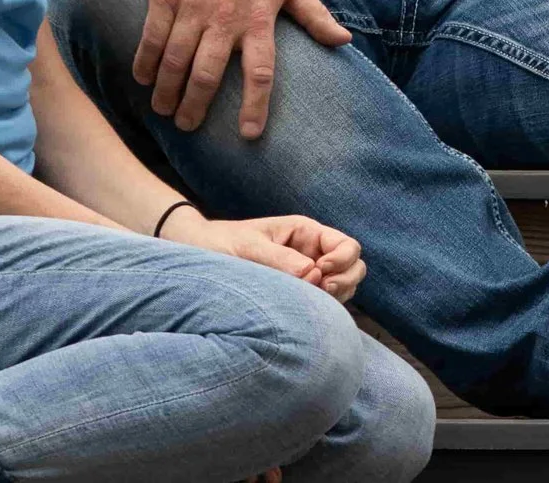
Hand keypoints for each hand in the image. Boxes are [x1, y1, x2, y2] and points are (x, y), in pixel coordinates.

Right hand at [134, 0, 349, 138]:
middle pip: (209, 73)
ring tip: (164, 111)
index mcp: (258, 17)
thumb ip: (315, 16)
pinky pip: (151, 37)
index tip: (249, 135)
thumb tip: (344, 41)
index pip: (261, 70)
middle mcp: (224, 17)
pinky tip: (143, 81)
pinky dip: (145, 63)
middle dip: (196, 105)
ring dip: (168, 91)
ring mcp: (192, 7)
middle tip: (188, 127)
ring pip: (176, 60)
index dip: (256, 104)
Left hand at [165, 210, 366, 303]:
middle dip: (345, 280)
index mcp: (305, 234)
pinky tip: (305, 315)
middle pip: (353, 267)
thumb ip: (279, 259)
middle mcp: (312, 254)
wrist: (195, 255)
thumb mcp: (249, 247)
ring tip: (310, 304)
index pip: (346, 245)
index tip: (320, 272)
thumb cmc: (220, 244)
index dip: (342, 260)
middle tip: (322, 290)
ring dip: (336, 297)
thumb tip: (312, 275)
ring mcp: (307, 277)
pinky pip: (323, 304)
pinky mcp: (296, 297)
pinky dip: (323, 310)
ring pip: (342, 288)